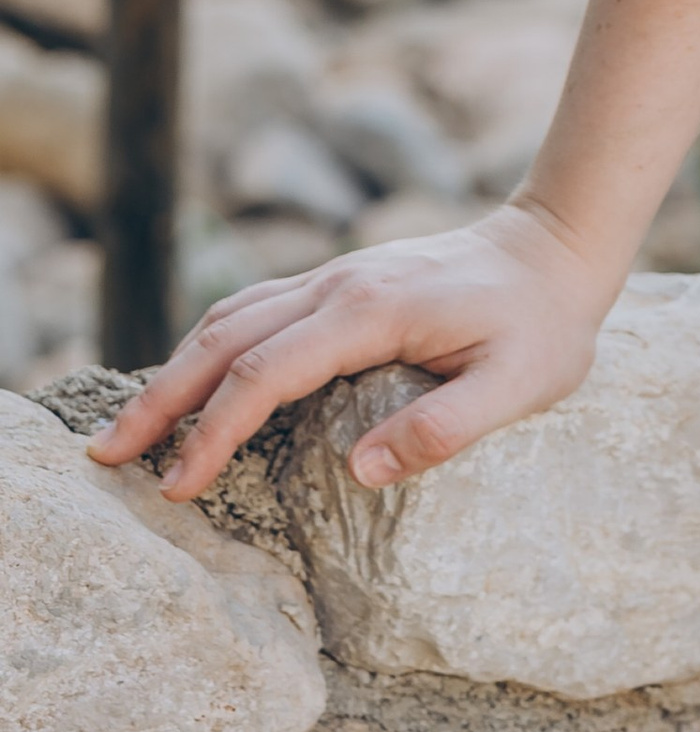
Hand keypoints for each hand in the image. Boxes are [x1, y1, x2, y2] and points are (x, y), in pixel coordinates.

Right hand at [85, 201, 618, 500]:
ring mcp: (338, 277)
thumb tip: (360, 472)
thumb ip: (443, 428)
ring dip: (176, 369)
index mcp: (372, 310)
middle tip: (108, 456)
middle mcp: (341, 284)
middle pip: (225, 338)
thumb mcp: (519, 386)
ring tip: (131, 427)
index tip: (177, 484)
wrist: (559, 247)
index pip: (267, 372)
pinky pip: (257, 308)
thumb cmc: (544, 325)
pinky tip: (193, 378)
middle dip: (162, 398)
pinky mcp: (344, 282)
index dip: (215, 430)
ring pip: (231, 316)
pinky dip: (211, 345)